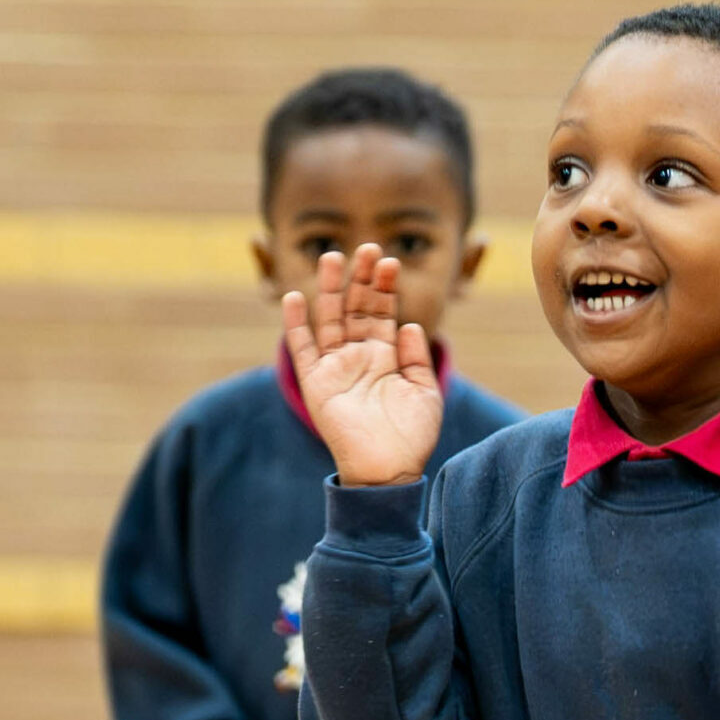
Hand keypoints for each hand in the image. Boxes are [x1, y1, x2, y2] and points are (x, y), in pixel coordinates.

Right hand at [282, 244, 443, 485]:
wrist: (388, 471)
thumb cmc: (411, 437)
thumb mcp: (424, 393)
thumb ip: (416, 358)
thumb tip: (410, 325)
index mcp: (387, 357)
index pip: (383, 312)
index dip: (384, 287)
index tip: (388, 261)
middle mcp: (359, 357)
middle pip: (356, 308)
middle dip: (361, 278)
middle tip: (366, 248)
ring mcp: (336, 368)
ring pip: (329, 320)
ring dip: (330, 289)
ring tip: (332, 258)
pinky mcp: (317, 384)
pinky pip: (303, 350)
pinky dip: (296, 325)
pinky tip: (295, 297)